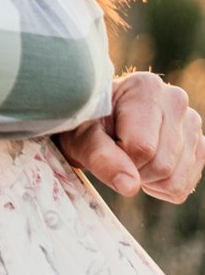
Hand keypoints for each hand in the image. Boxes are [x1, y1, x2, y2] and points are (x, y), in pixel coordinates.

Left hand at [58, 70, 204, 202]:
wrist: (97, 123)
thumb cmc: (86, 125)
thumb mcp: (82, 136)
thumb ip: (101, 157)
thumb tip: (129, 186)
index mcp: (147, 87)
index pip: (142, 147)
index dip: (119, 158)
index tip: (105, 145)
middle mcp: (176, 100)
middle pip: (162, 165)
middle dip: (133, 171)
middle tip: (116, 154)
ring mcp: (192, 124)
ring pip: (174, 179)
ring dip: (146, 180)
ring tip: (130, 157)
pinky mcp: (199, 147)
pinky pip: (182, 186)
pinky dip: (158, 187)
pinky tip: (144, 165)